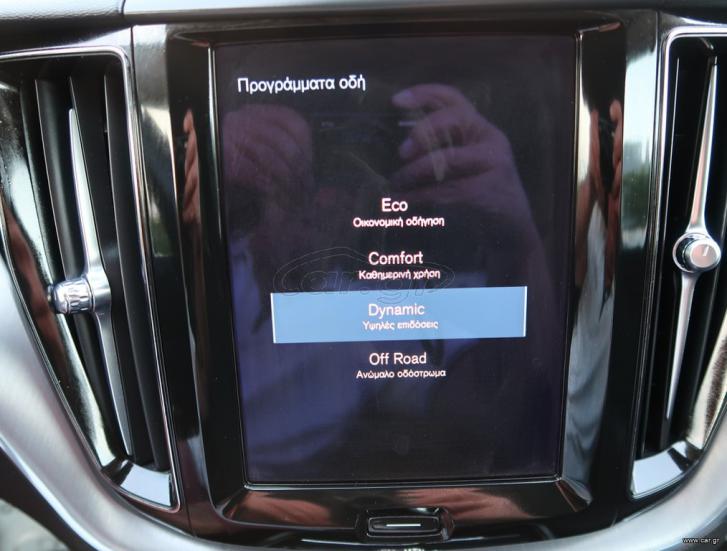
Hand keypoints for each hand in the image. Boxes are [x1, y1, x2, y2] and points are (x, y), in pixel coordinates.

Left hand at [391, 84, 535, 245]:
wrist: (510, 230)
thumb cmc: (477, 194)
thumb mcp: (461, 166)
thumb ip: (439, 151)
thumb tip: (396, 151)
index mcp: (479, 129)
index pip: (453, 99)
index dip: (424, 94)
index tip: (396, 101)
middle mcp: (490, 139)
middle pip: (455, 118)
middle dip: (424, 131)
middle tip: (401, 152)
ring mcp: (494, 164)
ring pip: (448, 158)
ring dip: (415, 172)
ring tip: (396, 184)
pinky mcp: (488, 191)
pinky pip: (447, 189)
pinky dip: (421, 196)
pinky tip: (405, 201)